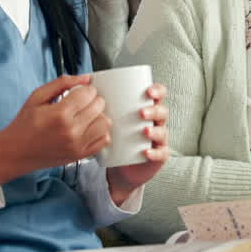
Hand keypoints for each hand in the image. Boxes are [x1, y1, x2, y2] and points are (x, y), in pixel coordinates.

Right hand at [0, 74, 110, 184]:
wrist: (16, 152)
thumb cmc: (24, 125)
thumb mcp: (37, 97)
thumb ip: (62, 83)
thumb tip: (86, 78)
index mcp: (59, 114)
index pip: (88, 93)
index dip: (86, 89)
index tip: (79, 92)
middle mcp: (71, 131)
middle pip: (99, 106)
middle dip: (93, 100)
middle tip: (82, 102)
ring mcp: (77, 145)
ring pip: (105, 123)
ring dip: (99, 115)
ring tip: (86, 115)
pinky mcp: (80, 155)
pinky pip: (104, 140)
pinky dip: (100, 132)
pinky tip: (89, 128)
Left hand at [107, 83, 169, 202]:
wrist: (122, 166)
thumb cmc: (118, 138)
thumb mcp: (113, 119)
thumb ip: (105, 104)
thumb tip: (87, 85)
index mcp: (147, 109)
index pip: (159, 95)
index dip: (157, 91)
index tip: (147, 91)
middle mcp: (156, 122)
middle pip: (162, 112)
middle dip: (154, 110)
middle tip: (141, 113)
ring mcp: (158, 139)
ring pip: (162, 132)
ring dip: (155, 130)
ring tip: (144, 131)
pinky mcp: (158, 156)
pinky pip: (161, 154)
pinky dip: (155, 153)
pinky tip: (146, 152)